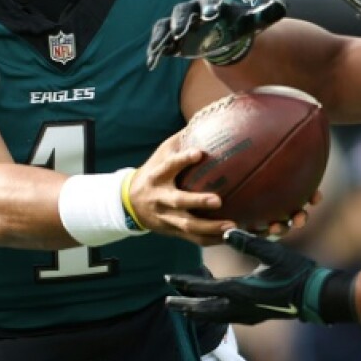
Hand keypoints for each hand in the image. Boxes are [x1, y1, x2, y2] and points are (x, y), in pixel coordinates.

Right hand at [126, 129, 234, 244]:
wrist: (129, 203)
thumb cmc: (153, 173)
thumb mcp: (160, 154)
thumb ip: (180, 141)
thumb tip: (205, 120)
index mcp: (157, 176)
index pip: (169, 166)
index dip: (182, 159)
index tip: (198, 153)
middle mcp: (161, 198)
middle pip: (179, 202)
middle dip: (197, 202)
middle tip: (218, 200)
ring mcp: (166, 217)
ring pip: (188, 226)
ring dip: (210, 228)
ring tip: (231, 226)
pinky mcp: (173, 231)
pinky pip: (193, 239)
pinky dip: (211, 240)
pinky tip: (230, 237)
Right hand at [147, 0, 286, 70]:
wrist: (222, 33)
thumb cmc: (237, 25)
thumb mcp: (252, 21)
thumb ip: (266, 13)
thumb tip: (282, 6)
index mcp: (212, 3)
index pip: (209, 2)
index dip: (210, 7)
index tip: (211, 15)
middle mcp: (192, 10)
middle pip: (183, 11)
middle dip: (182, 21)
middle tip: (181, 32)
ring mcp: (179, 23)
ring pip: (166, 25)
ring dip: (164, 36)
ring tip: (162, 48)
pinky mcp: (171, 37)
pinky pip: (159, 40)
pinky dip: (155, 50)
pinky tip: (152, 63)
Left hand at [166, 229, 338, 323]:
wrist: (315, 297)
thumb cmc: (296, 272)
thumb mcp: (273, 252)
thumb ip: (248, 242)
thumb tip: (225, 232)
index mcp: (241, 291)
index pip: (205, 288)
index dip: (185, 284)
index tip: (168, 280)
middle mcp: (240, 307)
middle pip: (203, 309)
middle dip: (184, 305)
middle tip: (167, 302)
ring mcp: (248, 315)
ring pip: (214, 317)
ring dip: (197, 312)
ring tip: (184, 309)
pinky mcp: (255, 317)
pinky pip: (226, 318)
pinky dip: (213, 314)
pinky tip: (213, 310)